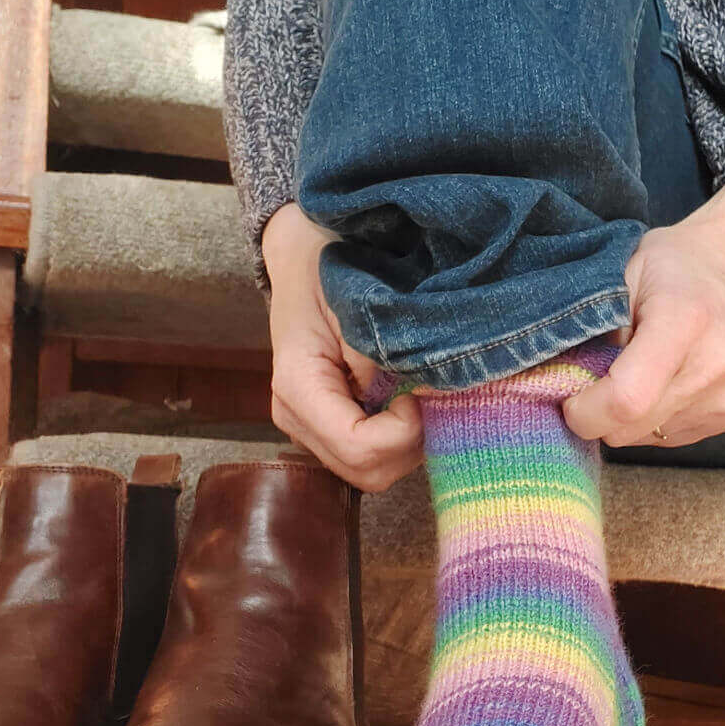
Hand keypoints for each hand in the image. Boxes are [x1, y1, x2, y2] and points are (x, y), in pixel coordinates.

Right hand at [262, 203, 422, 490]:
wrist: (304, 254)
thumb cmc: (328, 266)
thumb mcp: (357, 297)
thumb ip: (384, 350)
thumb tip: (422, 394)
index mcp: (297, 388)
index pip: (361, 449)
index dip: (404, 431)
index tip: (420, 388)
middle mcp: (298, 419)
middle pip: (370, 472)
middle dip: (411, 442)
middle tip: (427, 393)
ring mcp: (312, 429)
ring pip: (376, 470)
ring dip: (409, 439)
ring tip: (418, 389)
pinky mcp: (329, 428)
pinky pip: (374, 454)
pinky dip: (401, 434)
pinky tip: (407, 396)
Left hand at [563, 180, 724, 447]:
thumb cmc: (675, 263)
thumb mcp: (622, 273)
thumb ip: (592, 325)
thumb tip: (561, 381)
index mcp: (685, 321)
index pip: (626, 399)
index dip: (585, 411)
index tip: (570, 396)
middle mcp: (715, 365)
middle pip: (630, 428)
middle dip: (598, 414)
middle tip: (597, 375)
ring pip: (643, 437)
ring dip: (625, 416)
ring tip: (637, 370)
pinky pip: (667, 437)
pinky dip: (650, 417)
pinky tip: (661, 381)